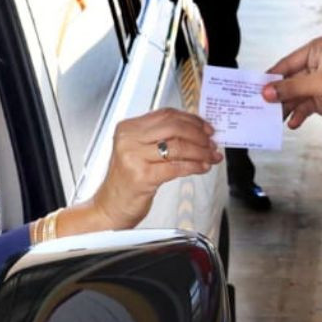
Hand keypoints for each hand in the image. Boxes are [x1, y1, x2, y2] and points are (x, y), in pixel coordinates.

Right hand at [86, 108, 222, 229]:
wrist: (110, 207)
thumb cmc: (127, 181)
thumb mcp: (139, 151)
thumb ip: (161, 138)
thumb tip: (195, 131)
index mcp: (128, 128)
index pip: (166, 114)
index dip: (190, 119)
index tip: (205, 127)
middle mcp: (128, 139)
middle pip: (174, 127)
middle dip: (199, 134)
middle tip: (211, 142)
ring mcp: (134, 157)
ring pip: (178, 146)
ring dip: (200, 151)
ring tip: (211, 156)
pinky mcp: (142, 176)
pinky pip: (176, 167)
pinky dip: (194, 166)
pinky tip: (202, 167)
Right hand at [262, 36, 321, 129]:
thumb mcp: (321, 84)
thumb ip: (292, 88)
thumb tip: (266, 92)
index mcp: (317, 49)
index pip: (287, 63)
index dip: (271, 77)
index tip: (255, 89)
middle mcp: (316, 64)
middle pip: (288, 80)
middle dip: (277, 94)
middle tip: (260, 106)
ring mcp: (318, 82)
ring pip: (294, 95)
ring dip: (285, 107)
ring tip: (272, 119)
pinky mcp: (321, 99)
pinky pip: (303, 106)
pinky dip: (297, 114)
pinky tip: (292, 123)